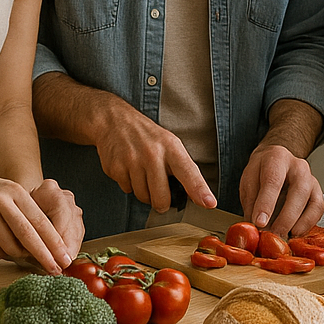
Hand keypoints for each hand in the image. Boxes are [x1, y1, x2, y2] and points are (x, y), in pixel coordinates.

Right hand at [0, 168, 73, 274]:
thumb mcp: (14, 195)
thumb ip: (30, 215)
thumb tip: (50, 244)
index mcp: (17, 193)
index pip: (40, 221)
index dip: (54, 242)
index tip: (65, 257)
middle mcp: (2, 201)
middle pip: (27, 234)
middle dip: (44, 254)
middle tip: (56, 269)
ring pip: (9, 244)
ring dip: (22, 256)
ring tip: (29, 259)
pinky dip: (6, 254)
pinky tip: (12, 256)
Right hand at [91, 105, 215, 213]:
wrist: (113, 120)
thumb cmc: (146, 135)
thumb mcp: (169, 143)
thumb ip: (182, 168)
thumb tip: (196, 196)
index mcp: (171, 147)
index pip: (188, 172)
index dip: (199, 190)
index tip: (209, 203)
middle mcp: (152, 153)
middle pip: (162, 198)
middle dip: (161, 202)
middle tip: (159, 191)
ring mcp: (132, 160)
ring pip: (143, 197)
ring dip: (144, 192)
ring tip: (141, 173)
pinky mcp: (116, 167)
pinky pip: (127, 190)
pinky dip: (129, 184)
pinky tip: (128, 169)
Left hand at [239, 143, 323, 236]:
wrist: (274, 162)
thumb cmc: (261, 172)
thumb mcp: (249, 182)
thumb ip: (251, 202)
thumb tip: (254, 226)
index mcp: (277, 158)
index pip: (273, 180)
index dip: (266, 204)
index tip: (259, 222)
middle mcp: (298, 166)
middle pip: (298, 191)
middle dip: (285, 217)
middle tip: (273, 234)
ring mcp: (311, 179)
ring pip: (312, 202)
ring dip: (298, 223)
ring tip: (283, 236)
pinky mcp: (318, 192)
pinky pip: (318, 210)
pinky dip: (308, 224)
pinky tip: (295, 232)